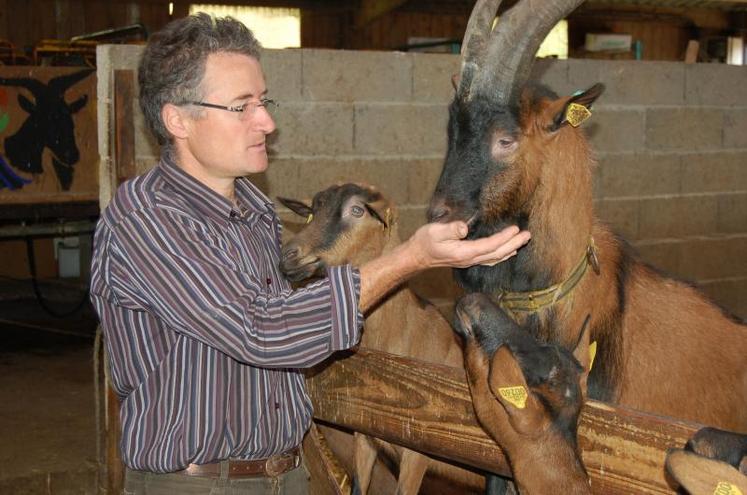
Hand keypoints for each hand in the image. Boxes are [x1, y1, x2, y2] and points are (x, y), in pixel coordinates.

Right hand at [406, 222, 530, 269]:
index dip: (504, 238)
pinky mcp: (468, 260)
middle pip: (497, 253)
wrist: (417, 256)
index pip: (489, 245)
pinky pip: (490, 259)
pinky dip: (502, 255)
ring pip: (496, 258)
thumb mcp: (435, 231)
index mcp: (464, 252)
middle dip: (514, 244)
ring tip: (523, 241)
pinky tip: (508, 251)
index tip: (515, 229)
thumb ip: (450, 229)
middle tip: (528, 235)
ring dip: (511, 249)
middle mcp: (470, 259)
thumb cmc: (425, 242)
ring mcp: (470, 262)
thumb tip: (464, 228)